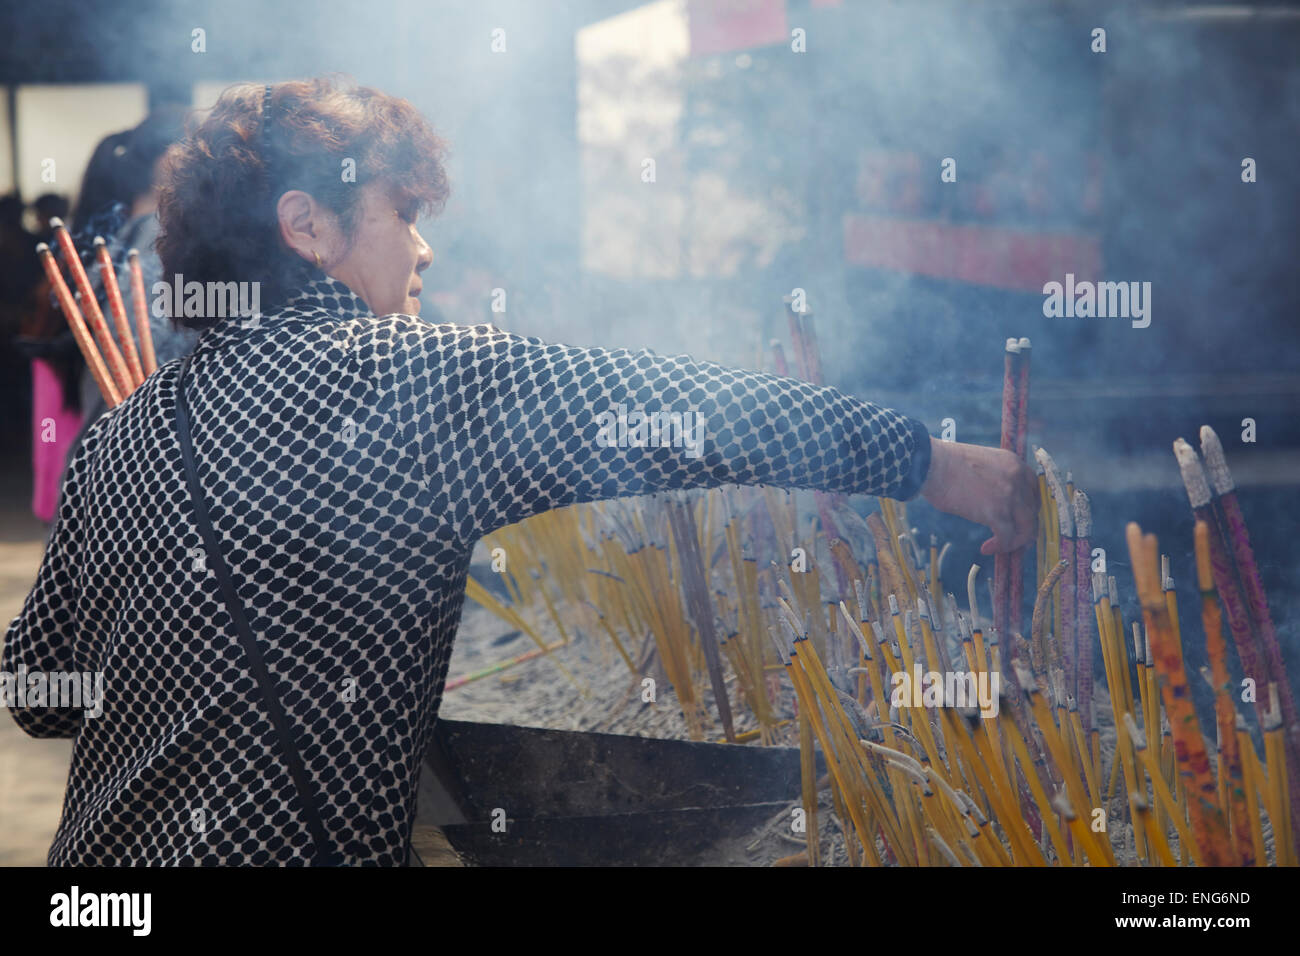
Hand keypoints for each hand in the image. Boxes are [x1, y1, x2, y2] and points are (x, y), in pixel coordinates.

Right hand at [919, 438, 1038, 553]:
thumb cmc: (945, 463)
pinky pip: (1007, 538)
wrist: (932, 464)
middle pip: (1032, 511)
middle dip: (1023, 527)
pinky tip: (987, 548)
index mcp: (1014, 463)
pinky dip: (1000, 546)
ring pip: (1026, 528)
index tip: (1017, 518)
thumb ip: (994, 478)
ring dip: (1014, 541)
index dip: (1027, 507)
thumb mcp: (981, 463)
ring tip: (998, 546)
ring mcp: (1010, 497)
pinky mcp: (997, 513)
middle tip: (1012, 538)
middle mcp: (1018, 479)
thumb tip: (990, 499)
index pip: (1033, 490)